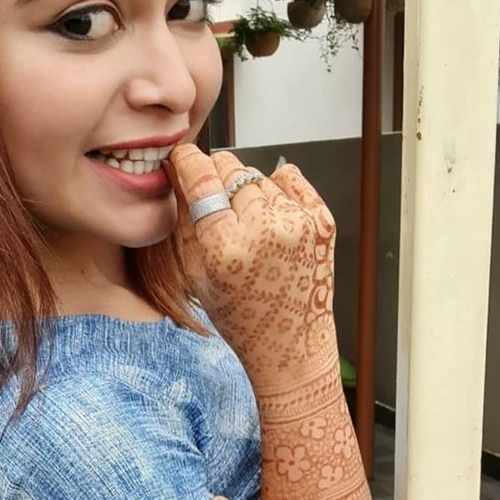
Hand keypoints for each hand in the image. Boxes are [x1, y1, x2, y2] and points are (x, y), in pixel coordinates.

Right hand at [166, 145, 338, 391]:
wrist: (291, 344)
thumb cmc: (240, 317)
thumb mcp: (197, 275)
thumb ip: (187, 221)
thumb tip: (178, 174)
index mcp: (227, 249)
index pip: (202, 180)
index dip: (187, 160)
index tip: (182, 154)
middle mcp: (265, 232)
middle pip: (232, 171)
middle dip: (216, 173)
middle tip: (213, 193)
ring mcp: (298, 225)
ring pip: (259, 177)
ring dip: (247, 190)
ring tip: (247, 223)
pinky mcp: (321, 222)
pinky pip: (291, 179)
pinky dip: (277, 187)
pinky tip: (271, 212)